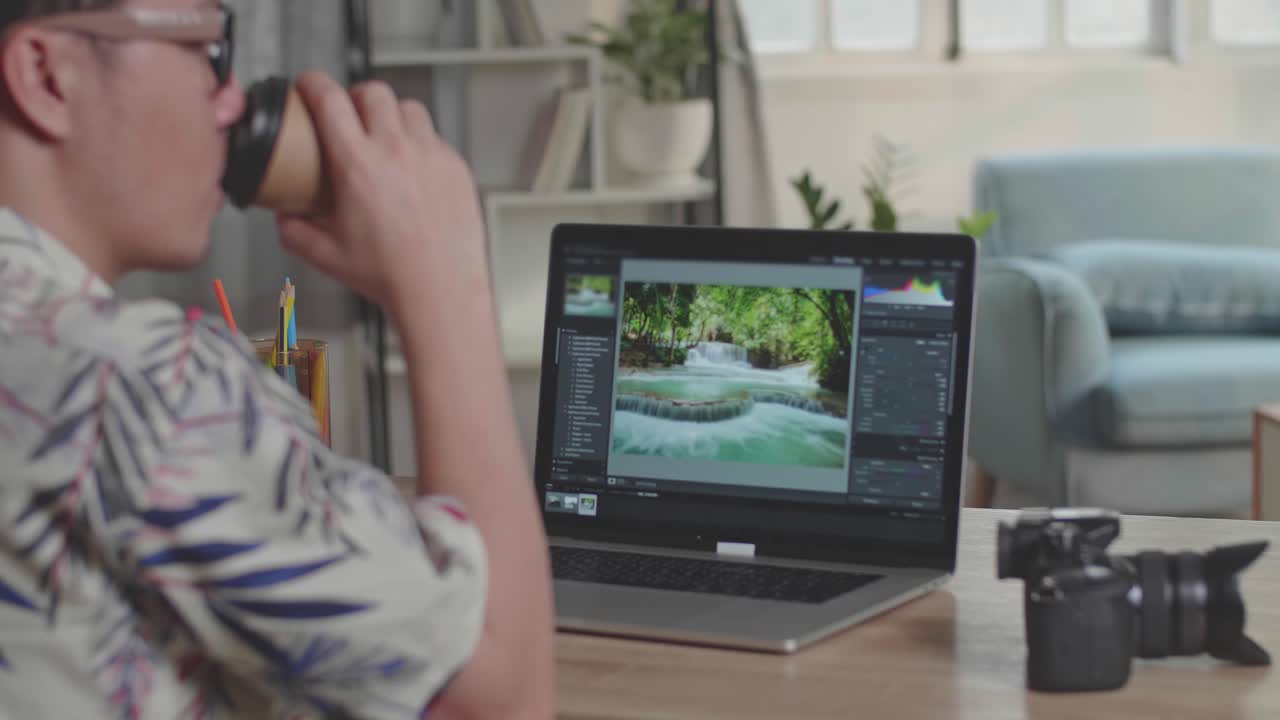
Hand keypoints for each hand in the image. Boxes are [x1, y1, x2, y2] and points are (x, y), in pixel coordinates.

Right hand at [275, 72, 489, 314]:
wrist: (440, 290)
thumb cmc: (391, 275)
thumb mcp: (324, 254)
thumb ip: (293, 228)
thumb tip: (283, 213)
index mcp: (358, 165)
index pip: (329, 99)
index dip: (313, 84)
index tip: (309, 86)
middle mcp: (397, 152)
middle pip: (373, 92)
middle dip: (354, 96)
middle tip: (348, 112)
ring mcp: (432, 156)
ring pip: (409, 108)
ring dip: (391, 115)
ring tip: (384, 136)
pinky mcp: (456, 168)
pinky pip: (435, 138)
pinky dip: (420, 143)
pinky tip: (412, 167)